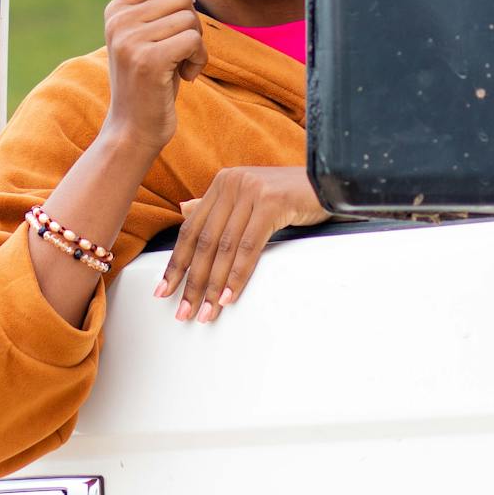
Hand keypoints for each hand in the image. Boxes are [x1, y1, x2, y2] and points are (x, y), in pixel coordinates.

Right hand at [100, 0, 218, 157]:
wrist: (132, 129)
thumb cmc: (150, 81)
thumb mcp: (148, 37)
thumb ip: (159, 6)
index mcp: (117, 9)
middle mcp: (120, 19)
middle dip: (194, 23)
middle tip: (183, 51)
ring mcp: (131, 39)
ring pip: (190, 19)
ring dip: (197, 46)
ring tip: (181, 66)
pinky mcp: (148, 59)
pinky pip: (194, 41)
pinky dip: (199, 60)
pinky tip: (185, 77)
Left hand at [155, 166, 328, 322]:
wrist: (330, 182)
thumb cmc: (291, 196)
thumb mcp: (250, 199)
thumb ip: (218, 207)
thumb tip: (185, 210)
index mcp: (222, 184)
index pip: (191, 229)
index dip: (176, 263)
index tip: (164, 292)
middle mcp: (231, 183)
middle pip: (204, 241)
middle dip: (192, 281)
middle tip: (183, 311)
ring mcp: (250, 191)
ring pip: (224, 247)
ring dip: (213, 285)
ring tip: (205, 312)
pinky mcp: (271, 202)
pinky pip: (249, 247)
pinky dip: (237, 275)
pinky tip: (229, 296)